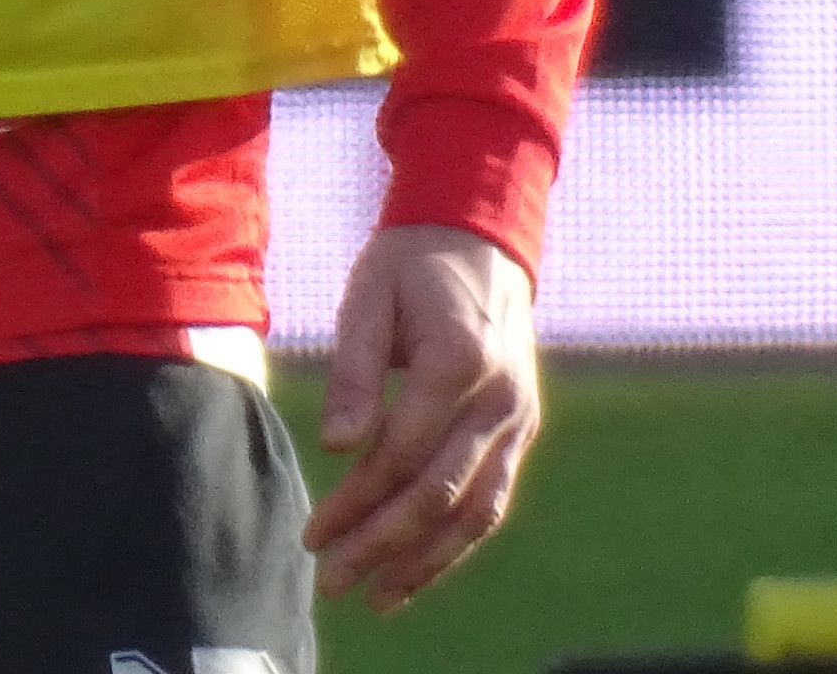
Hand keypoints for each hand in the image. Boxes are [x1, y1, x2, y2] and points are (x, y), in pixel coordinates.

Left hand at [301, 224, 542, 615]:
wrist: (478, 237)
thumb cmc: (410, 265)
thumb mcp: (368, 297)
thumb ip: (353, 371)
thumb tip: (337, 446)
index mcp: (460, 358)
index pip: (403, 453)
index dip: (356, 502)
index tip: (313, 534)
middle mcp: (501, 397)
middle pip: (439, 492)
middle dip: (382, 545)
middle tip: (331, 580)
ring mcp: (520, 417)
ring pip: (475, 510)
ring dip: (424, 561)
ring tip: (375, 598)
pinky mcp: (523, 429)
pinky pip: (493, 498)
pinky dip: (457, 542)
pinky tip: (418, 569)